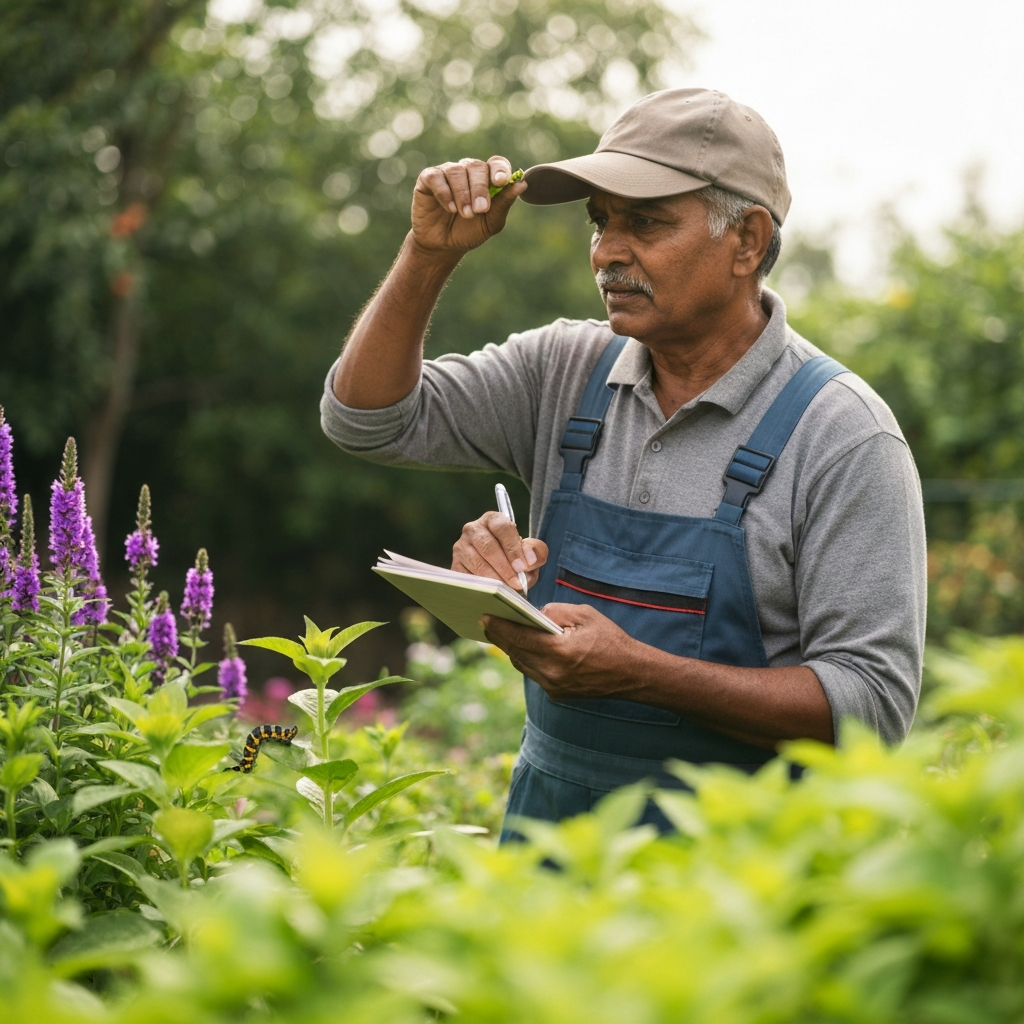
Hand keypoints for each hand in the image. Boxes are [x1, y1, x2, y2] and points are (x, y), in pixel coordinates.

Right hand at [411, 156, 526, 256]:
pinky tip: (450, 208)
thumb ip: (504, 203)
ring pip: (456, 171)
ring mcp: (447, 173)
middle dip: (480, 188)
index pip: (496, 163)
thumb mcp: (491, 222)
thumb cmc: (469, 232)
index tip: (500, 182)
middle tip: (480, 210)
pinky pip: (436, 178)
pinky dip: (444, 193)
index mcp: (486, 178)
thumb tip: (522, 184)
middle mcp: (467, 171)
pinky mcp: (428, 179)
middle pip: (476, 167)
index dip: (499, 169)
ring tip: (465, 214)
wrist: (443, 246)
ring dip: (463, 194)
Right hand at [452, 512, 547, 591]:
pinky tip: (492, 593)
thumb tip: (529, 560)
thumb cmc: (516, 558)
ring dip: (494, 579)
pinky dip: (481, 586)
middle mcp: (473, 529)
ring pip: (476, 562)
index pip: (502, 528)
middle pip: (488, 546)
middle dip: (504, 567)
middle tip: (517, 583)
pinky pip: (466, 576)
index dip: (513, 548)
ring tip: (507, 590)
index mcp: (493, 520)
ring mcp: (461, 547)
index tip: (523, 566)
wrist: (499, 570)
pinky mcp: (455, 565)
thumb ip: (536, 551)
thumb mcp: (530, 552)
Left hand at [482, 603, 639, 699]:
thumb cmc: (610, 640)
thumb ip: (555, 611)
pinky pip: (534, 674)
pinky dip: (528, 660)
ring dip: (512, 649)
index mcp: (558, 651)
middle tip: (487, 623)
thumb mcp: (584, 615)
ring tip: (502, 633)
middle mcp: (552, 673)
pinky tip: (525, 648)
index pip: (519, 637)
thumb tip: (534, 615)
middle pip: (515, 653)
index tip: (484, 617)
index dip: (499, 627)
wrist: (631, 673)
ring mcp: (553, 687)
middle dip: (500, 637)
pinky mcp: (557, 694)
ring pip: (522, 665)